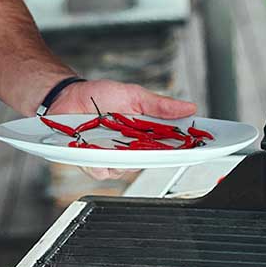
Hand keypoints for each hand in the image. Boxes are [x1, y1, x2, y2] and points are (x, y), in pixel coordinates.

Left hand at [50, 80, 196, 180]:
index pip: (169, 146)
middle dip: (153, 156)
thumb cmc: (99, 95)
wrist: (67, 96)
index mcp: (144, 134)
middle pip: (149, 162)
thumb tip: (189, 107)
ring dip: (122, 159)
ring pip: (125, 170)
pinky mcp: (91, 162)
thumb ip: (159, 105)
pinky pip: (100, 171)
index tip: (198, 147)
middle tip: (154, 145)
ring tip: (116, 143)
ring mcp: (110, 157)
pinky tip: (96, 151)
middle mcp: (129, 149)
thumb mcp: (133, 95)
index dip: (185, 149)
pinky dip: (99, 163)